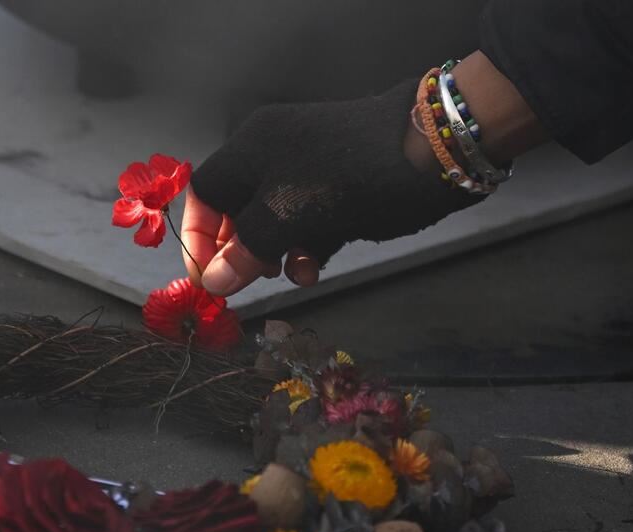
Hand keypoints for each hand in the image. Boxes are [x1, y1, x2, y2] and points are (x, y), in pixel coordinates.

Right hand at [182, 79, 482, 295]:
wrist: (433, 152)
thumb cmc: (348, 178)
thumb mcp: (288, 216)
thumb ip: (246, 250)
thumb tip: (212, 281)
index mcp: (251, 148)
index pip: (204, 192)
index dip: (198, 235)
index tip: (206, 276)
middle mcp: (274, 155)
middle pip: (237, 210)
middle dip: (241, 250)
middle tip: (246, 283)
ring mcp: (309, 173)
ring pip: (274, 223)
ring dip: (275, 255)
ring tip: (288, 274)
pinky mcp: (339, 190)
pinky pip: (307, 225)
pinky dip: (306, 249)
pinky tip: (314, 268)